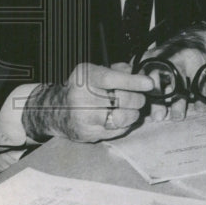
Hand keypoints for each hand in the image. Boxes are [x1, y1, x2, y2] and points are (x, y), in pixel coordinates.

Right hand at [23, 63, 153, 142]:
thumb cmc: (83, 88)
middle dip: (138, 99)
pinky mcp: (87, 134)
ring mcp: (83, 118)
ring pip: (122, 118)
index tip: (149, 84)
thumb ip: (119, 70)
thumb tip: (142, 74)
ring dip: (134, 114)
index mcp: (86, 77)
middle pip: (122, 99)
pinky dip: (125, 125)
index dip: (134, 81)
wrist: (56, 110)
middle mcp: (82, 98)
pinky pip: (117, 131)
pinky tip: (120, 119)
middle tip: (140, 98)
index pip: (112, 79)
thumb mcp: (96, 71)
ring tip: (131, 109)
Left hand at [138, 25, 205, 121]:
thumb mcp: (151, 63)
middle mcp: (164, 58)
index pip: (141, 78)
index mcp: (149, 60)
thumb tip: (134, 109)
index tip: (143, 112)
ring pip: (179, 83)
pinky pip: (200, 82)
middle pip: (159, 80)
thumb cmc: (168, 58)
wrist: (194, 39)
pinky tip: (200, 108)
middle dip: (159, 101)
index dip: (142, 96)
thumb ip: (142, 81)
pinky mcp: (199, 63)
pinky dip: (201, 97)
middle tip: (159, 117)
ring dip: (179, 102)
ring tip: (178, 117)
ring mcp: (183, 60)